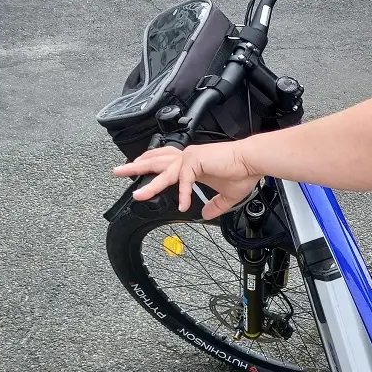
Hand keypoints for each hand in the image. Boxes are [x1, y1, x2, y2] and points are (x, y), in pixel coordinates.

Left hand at [113, 141, 262, 219]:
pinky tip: (184, 206)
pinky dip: (183, 194)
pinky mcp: (196, 161)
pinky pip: (184, 180)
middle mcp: (188, 157)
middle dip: (134, 166)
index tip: (137, 172)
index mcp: (192, 162)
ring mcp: (190, 157)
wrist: (253, 162)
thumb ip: (214, 205)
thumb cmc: (243, 173)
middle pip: (154, 160)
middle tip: (117, 172)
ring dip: (148, 182)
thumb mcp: (226, 195)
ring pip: (163, 171)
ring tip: (135, 194)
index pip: (164, 161)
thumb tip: (206, 215)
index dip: (149, 165)